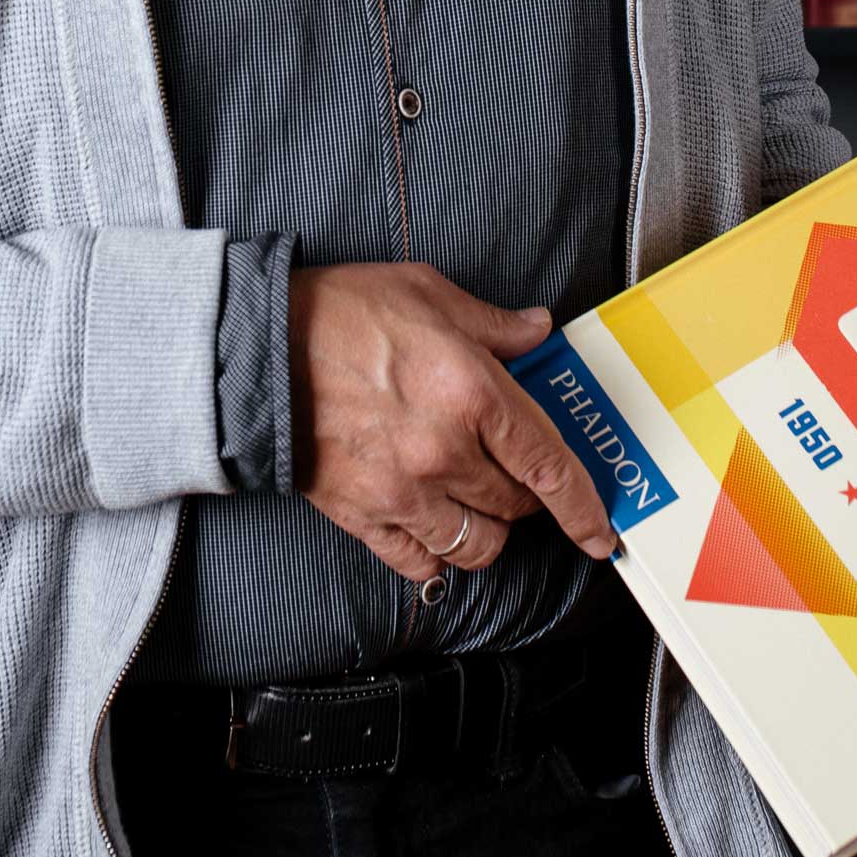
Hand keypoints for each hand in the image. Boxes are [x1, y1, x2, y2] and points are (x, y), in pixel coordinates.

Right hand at [287, 262, 616, 583]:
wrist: (255, 350)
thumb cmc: (339, 313)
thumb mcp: (428, 293)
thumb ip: (493, 324)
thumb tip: (537, 332)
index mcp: (472, 393)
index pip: (549, 465)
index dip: (583, 507)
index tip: (601, 533)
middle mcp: (445, 452)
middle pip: (517, 505)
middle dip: (526, 493)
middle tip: (511, 468)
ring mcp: (403, 492)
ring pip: (476, 545)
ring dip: (488, 529)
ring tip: (477, 500)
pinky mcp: (364, 517)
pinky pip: (420, 564)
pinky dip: (436, 554)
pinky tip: (435, 528)